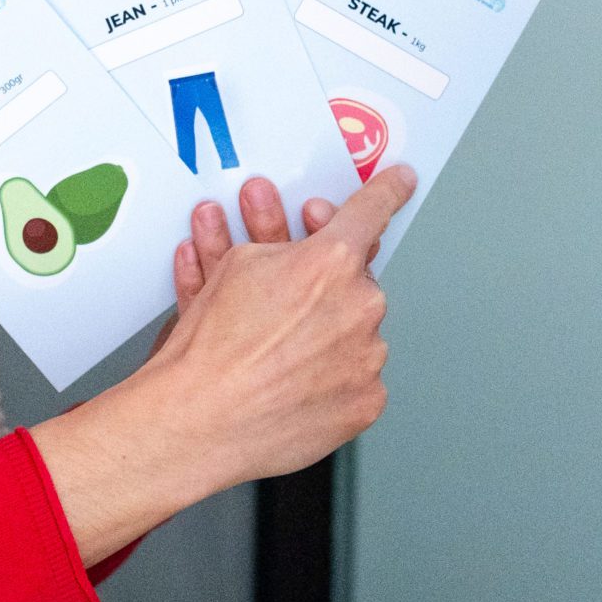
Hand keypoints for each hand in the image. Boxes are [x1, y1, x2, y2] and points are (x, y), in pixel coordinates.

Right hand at [32, 164, 416, 562]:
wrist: (200, 419)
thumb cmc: (210, 348)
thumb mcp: (235, 267)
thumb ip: (279, 248)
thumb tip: (290, 248)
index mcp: (330, 261)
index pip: (371, 210)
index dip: (387, 190)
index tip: (401, 182)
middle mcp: (360, 306)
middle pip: (356, 278)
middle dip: (324, 279)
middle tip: (291, 280)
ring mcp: (367, 357)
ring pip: (354, 330)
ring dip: (322, 332)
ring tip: (271, 344)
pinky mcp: (365, 402)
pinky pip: (355, 377)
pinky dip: (328, 376)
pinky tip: (290, 375)